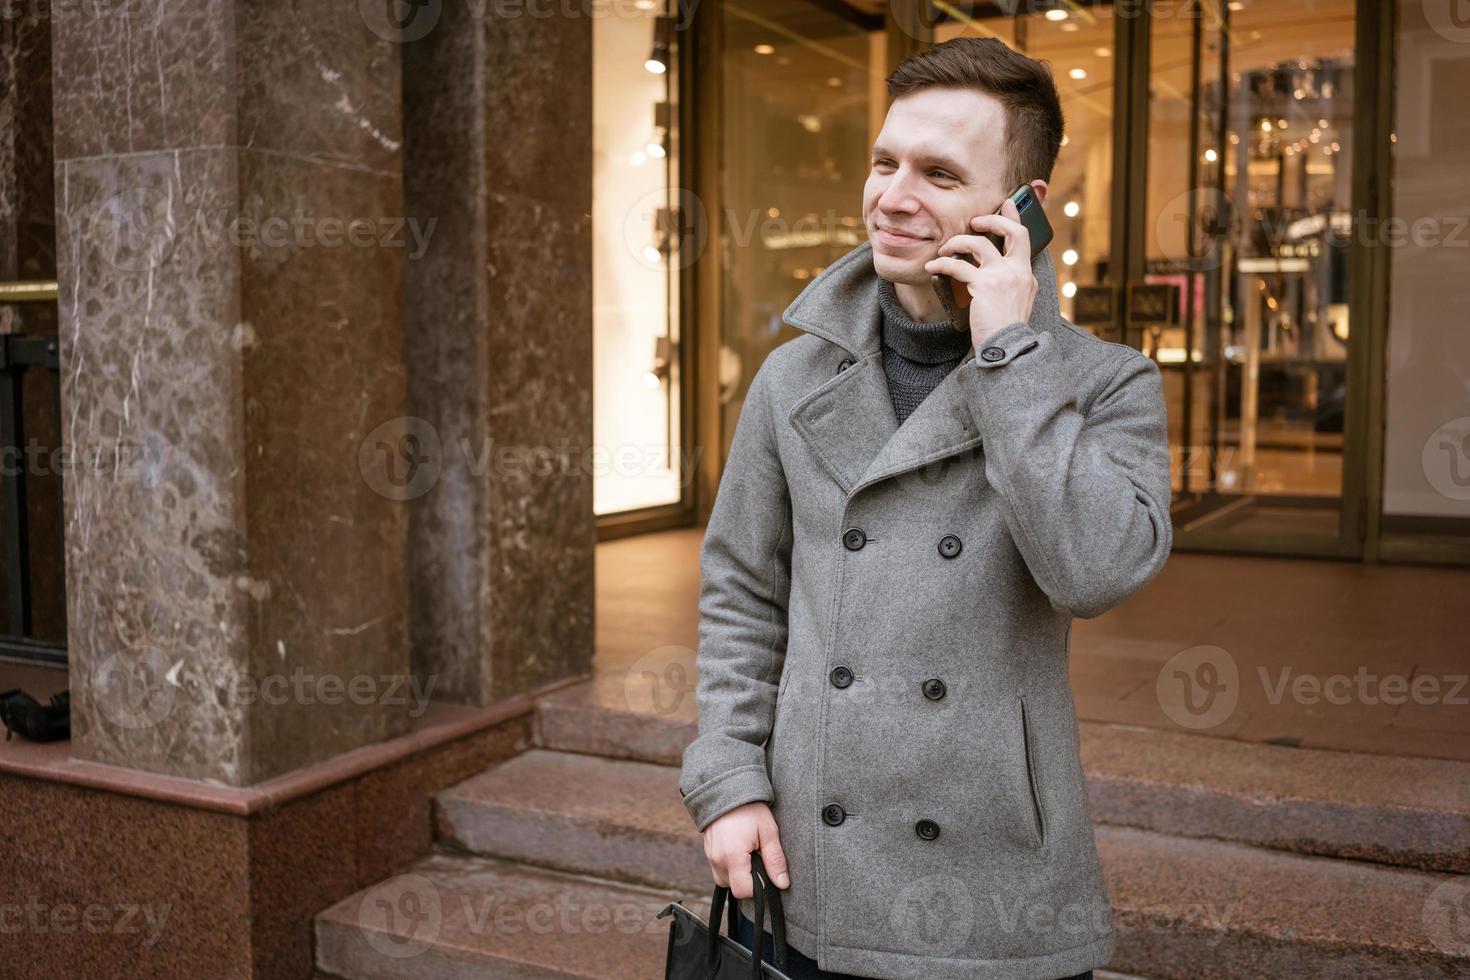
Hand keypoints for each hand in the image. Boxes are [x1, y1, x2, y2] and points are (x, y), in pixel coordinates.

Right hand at [703, 801, 789, 898]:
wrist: (727, 789)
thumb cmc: (749, 809)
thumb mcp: (768, 832)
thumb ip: (775, 860)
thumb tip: (782, 884)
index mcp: (733, 856)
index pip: (743, 891)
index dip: (757, 888)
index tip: (765, 873)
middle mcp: (717, 859)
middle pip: (733, 888)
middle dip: (748, 881)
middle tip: (758, 860)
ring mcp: (710, 856)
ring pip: (724, 880)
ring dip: (737, 875)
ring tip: (748, 855)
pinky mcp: (707, 851)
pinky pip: (718, 869)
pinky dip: (729, 866)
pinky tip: (739, 851)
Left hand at [924, 196, 1038, 345]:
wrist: (1006, 349)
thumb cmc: (1003, 332)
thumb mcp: (1013, 304)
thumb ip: (1007, 284)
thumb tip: (985, 273)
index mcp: (1026, 276)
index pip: (1024, 239)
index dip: (1015, 218)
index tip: (1008, 203)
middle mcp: (1018, 272)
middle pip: (1012, 231)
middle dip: (992, 219)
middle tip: (974, 221)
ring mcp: (1003, 276)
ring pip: (979, 243)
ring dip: (957, 242)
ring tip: (944, 249)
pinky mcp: (984, 284)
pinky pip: (958, 265)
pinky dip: (942, 264)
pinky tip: (932, 268)